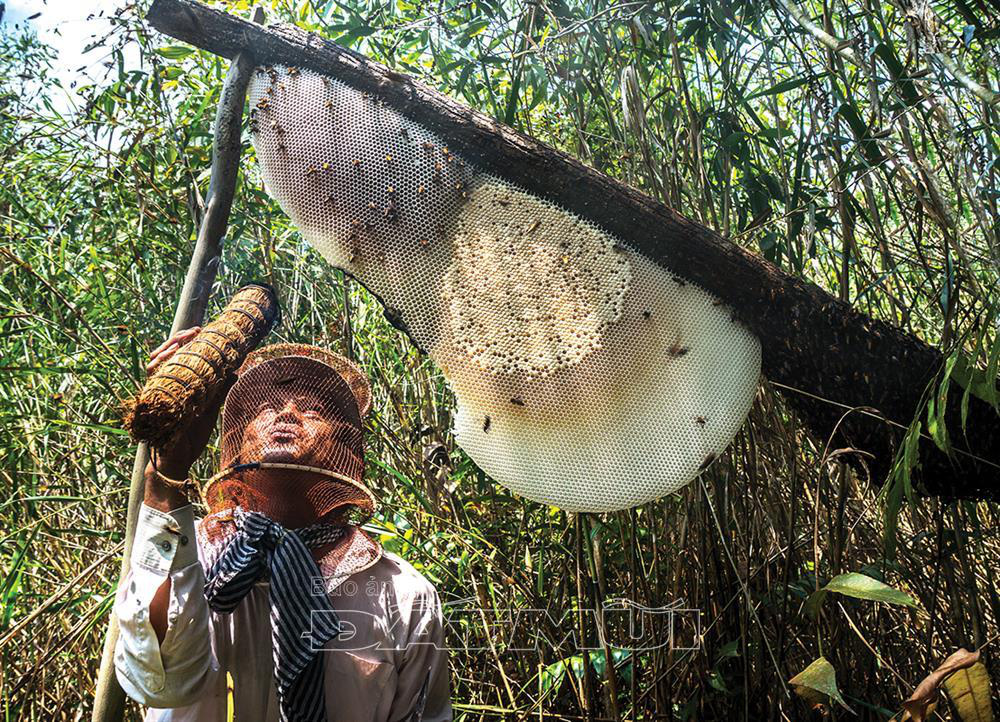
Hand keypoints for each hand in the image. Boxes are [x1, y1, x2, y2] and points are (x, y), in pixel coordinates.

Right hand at [144, 326, 234, 480]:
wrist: (179, 461)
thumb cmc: (192, 436)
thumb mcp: (210, 410)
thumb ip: (219, 390)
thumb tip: (235, 372)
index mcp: (177, 386)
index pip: (178, 358)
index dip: (186, 342)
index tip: (201, 330)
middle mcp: (164, 387)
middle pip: (164, 355)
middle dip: (177, 340)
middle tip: (194, 330)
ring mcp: (156, 394)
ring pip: (156, 364)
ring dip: (168, 349)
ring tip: (183, 340)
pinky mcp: (153, 403)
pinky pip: (152, 381)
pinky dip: (160, 368)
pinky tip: (168, 359)